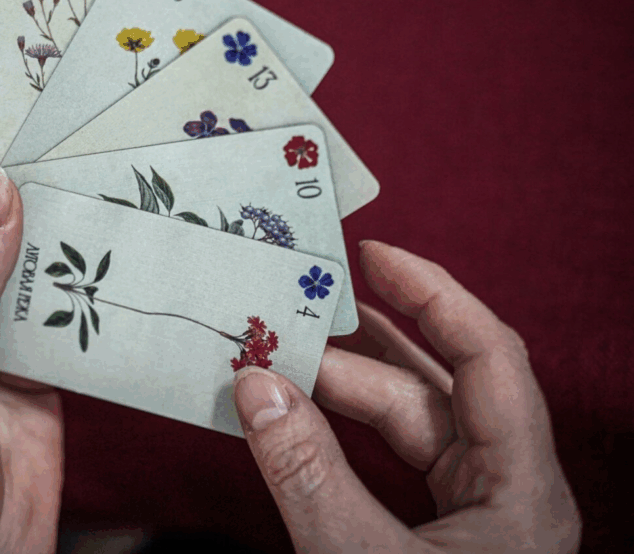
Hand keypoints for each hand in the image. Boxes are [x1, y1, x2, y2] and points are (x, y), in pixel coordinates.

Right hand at [233, 240, 580, 551]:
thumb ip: (308, 474)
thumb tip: (256, 388)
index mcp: (524, 489)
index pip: (489, 355)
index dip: (432, 293)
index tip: (371, 254)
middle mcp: (512, 489)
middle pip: (436, 388)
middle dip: (356, 354)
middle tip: (285, 323)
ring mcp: (482, 512)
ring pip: (412, 422)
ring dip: (345, 387)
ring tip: (286, 353)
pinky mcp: (449, 533)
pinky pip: (398, 458)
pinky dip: (346, 431)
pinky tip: (303, 412)